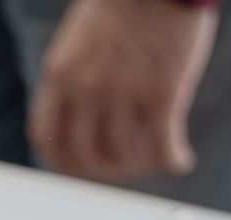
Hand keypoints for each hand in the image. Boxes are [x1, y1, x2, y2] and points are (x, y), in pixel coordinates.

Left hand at [28, 0, 217, 181]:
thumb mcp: (81, 39)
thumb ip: (74, 77)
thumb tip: (83, 120)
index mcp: (60, 76)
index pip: (48, 141)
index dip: (66, 163)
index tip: (84, 166)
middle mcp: (86, 90)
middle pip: (86, 157)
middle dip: (107, 170)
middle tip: (127, 164)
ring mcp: (122, 94)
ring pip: (125, 157)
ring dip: (141, 166)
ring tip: (155, 157)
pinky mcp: (161, 93)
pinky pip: (163, 148)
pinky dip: (173, 161)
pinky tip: (181, 161)